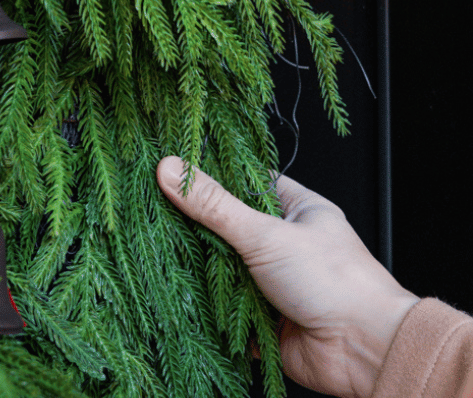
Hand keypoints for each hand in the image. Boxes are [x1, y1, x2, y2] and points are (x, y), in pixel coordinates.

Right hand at [156, 156, 418, 397]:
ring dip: (202, 272)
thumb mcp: (266, 234)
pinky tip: (179, 298)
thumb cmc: (334, 282)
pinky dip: (208, 310)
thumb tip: (169, 169)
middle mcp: (287, 245)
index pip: (248, 182)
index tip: (173, 171)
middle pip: (230, 228)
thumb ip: (214, 206)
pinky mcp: (265, 320)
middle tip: (155, 214)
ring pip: (225, 270)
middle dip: (198, 228)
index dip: (212, 176)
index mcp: (298, 211)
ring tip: (160, 255)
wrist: (365, 352)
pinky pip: (226, 311)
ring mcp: (275, 283)